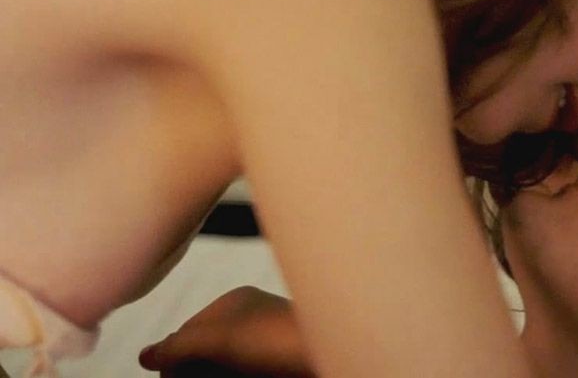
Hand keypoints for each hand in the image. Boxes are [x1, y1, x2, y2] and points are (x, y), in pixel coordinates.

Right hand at [139, 286, 313, 377]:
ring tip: (208, 376)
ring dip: (211, 374)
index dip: (173, 358)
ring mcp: (268, 345)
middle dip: (192, 370)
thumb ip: (178, 346)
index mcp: (236, 303)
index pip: (189, 332)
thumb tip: (144, 356)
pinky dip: (233, 376)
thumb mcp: (218, 339)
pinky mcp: (280, 365)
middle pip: (207, 352)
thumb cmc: (277, 338)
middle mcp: (252, 321)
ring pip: (226, 366)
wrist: (337, 349)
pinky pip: (247, 373)